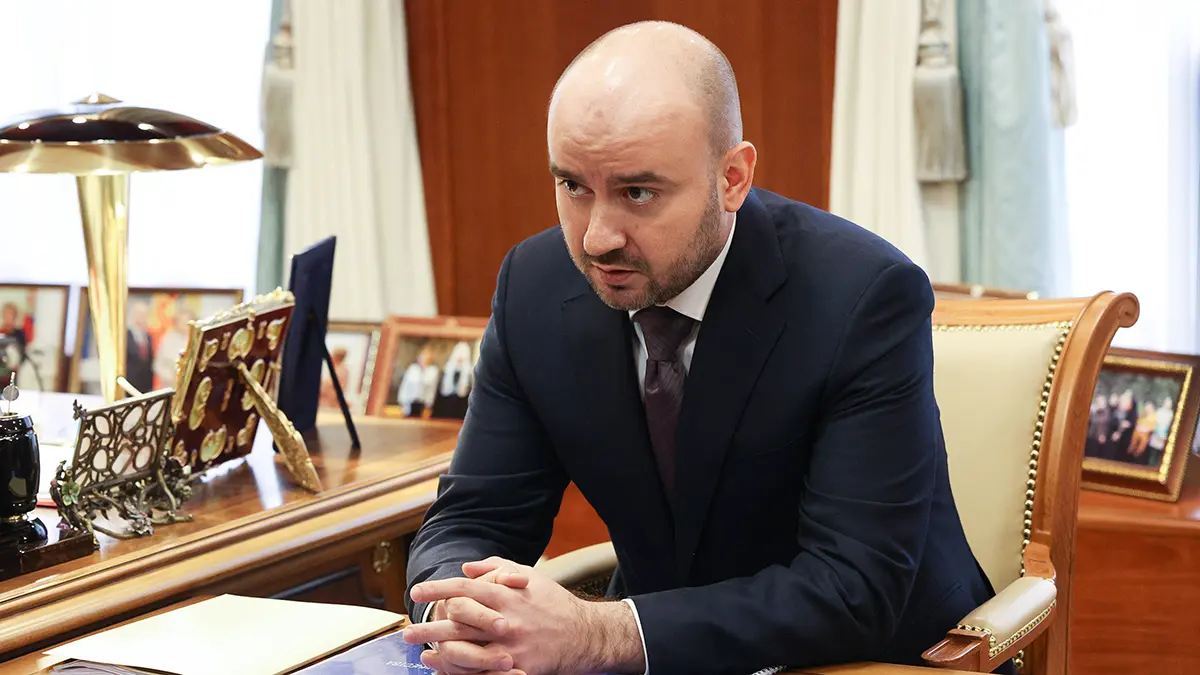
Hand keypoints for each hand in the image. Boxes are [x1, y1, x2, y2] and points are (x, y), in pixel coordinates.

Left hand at [406, 558, 643, 674]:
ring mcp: (511, 647)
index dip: (438, 589)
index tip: (416, 590)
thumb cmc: (553, 603)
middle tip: (407, 631)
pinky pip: (482, 673)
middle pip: (459, 622)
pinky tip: (444, 670)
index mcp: (507, 595)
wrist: (584, 635)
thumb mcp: (530, 576)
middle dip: (429, 625)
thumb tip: (466, 568)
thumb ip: (497, 568)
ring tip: (420, 652)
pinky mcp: (517, 669)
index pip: (464, 589)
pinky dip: (460, 672)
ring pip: (467, 650)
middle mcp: (506, 620)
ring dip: (439, 651)